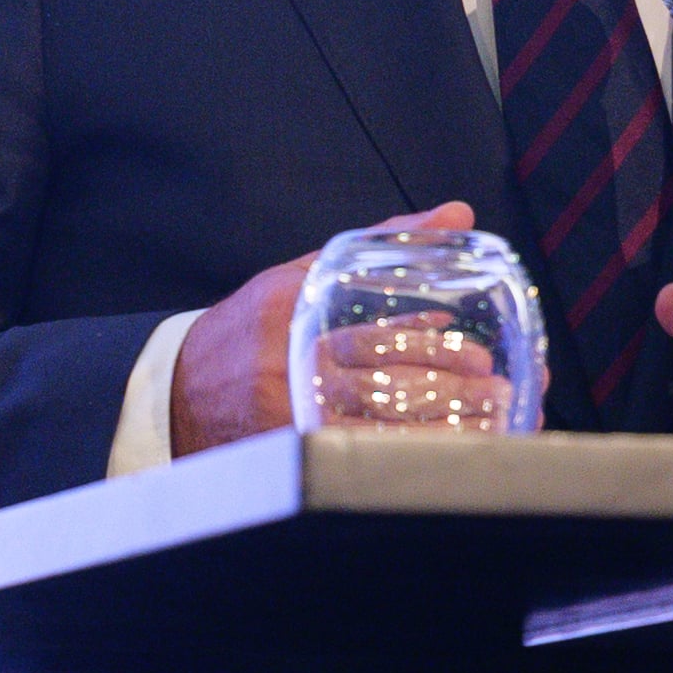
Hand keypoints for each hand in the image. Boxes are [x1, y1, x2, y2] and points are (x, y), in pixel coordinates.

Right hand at [172, 208, 477, 452]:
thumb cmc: (250, 331)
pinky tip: (443, 455)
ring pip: (374, 429)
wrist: (178, 394)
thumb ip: (378, 245)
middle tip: (494, 387)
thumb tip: (456, 213)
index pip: (368, 333)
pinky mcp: (290, 456)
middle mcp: (289, 371)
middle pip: (378, 385)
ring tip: (489, 421)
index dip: (428, 346)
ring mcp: (288, 420)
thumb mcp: (302, 276)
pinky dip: (405, 457)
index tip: (475, 352)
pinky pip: (357, 460)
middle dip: (446, 389)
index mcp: (292, 318)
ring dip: (438, 428)